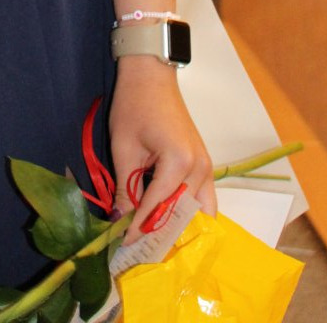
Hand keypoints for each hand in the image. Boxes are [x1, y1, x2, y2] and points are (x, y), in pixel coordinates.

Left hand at [109, 57, 214, 240]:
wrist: (150, 75)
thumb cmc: (134, 105)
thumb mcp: (123, 147)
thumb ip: (126, 188)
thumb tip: (120, 221)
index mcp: (179, 162)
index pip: (159, 208)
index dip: (140, 228)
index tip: (125, 246)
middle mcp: (200, 169)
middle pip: (186, 216)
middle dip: (166, 236)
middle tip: (144, 252)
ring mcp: (206, 167)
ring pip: (202, 211)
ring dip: (182, 228)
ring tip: (158, 243)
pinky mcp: (204, 164)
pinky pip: (203, 198)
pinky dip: (190, 214)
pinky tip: (171, 223)